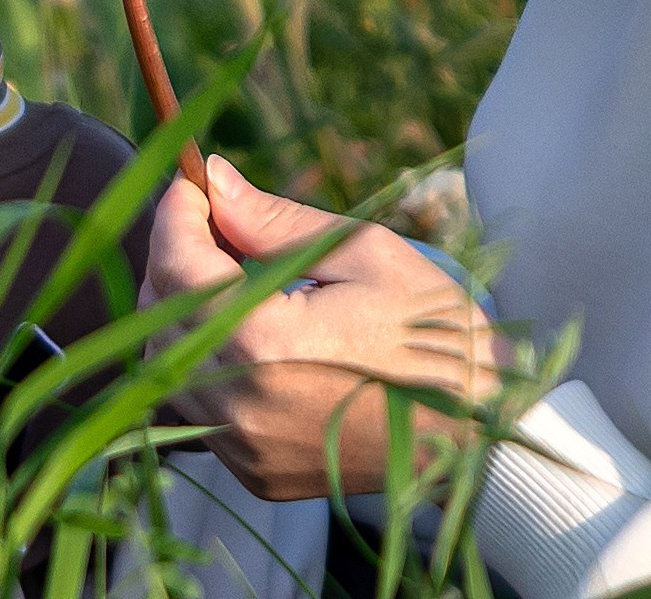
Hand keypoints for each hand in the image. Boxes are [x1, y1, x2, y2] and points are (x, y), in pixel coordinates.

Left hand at [142, 156, 505, 499]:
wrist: (489, 437)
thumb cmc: (439, 336)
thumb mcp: (367, 256)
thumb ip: (276, 222)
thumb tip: (213, 179)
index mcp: (267, 342)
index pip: (179, 263)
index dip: (176, 213)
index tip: (192, 186)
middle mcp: (241, 402)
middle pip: (162, 311)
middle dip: (178, 256)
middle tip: (218, 226)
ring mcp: (245, 445)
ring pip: (165, 362)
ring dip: (184, 312)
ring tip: (236, 281)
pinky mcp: (255, 471)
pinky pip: (195, 405)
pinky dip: (203, 363)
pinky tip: (251, 339)